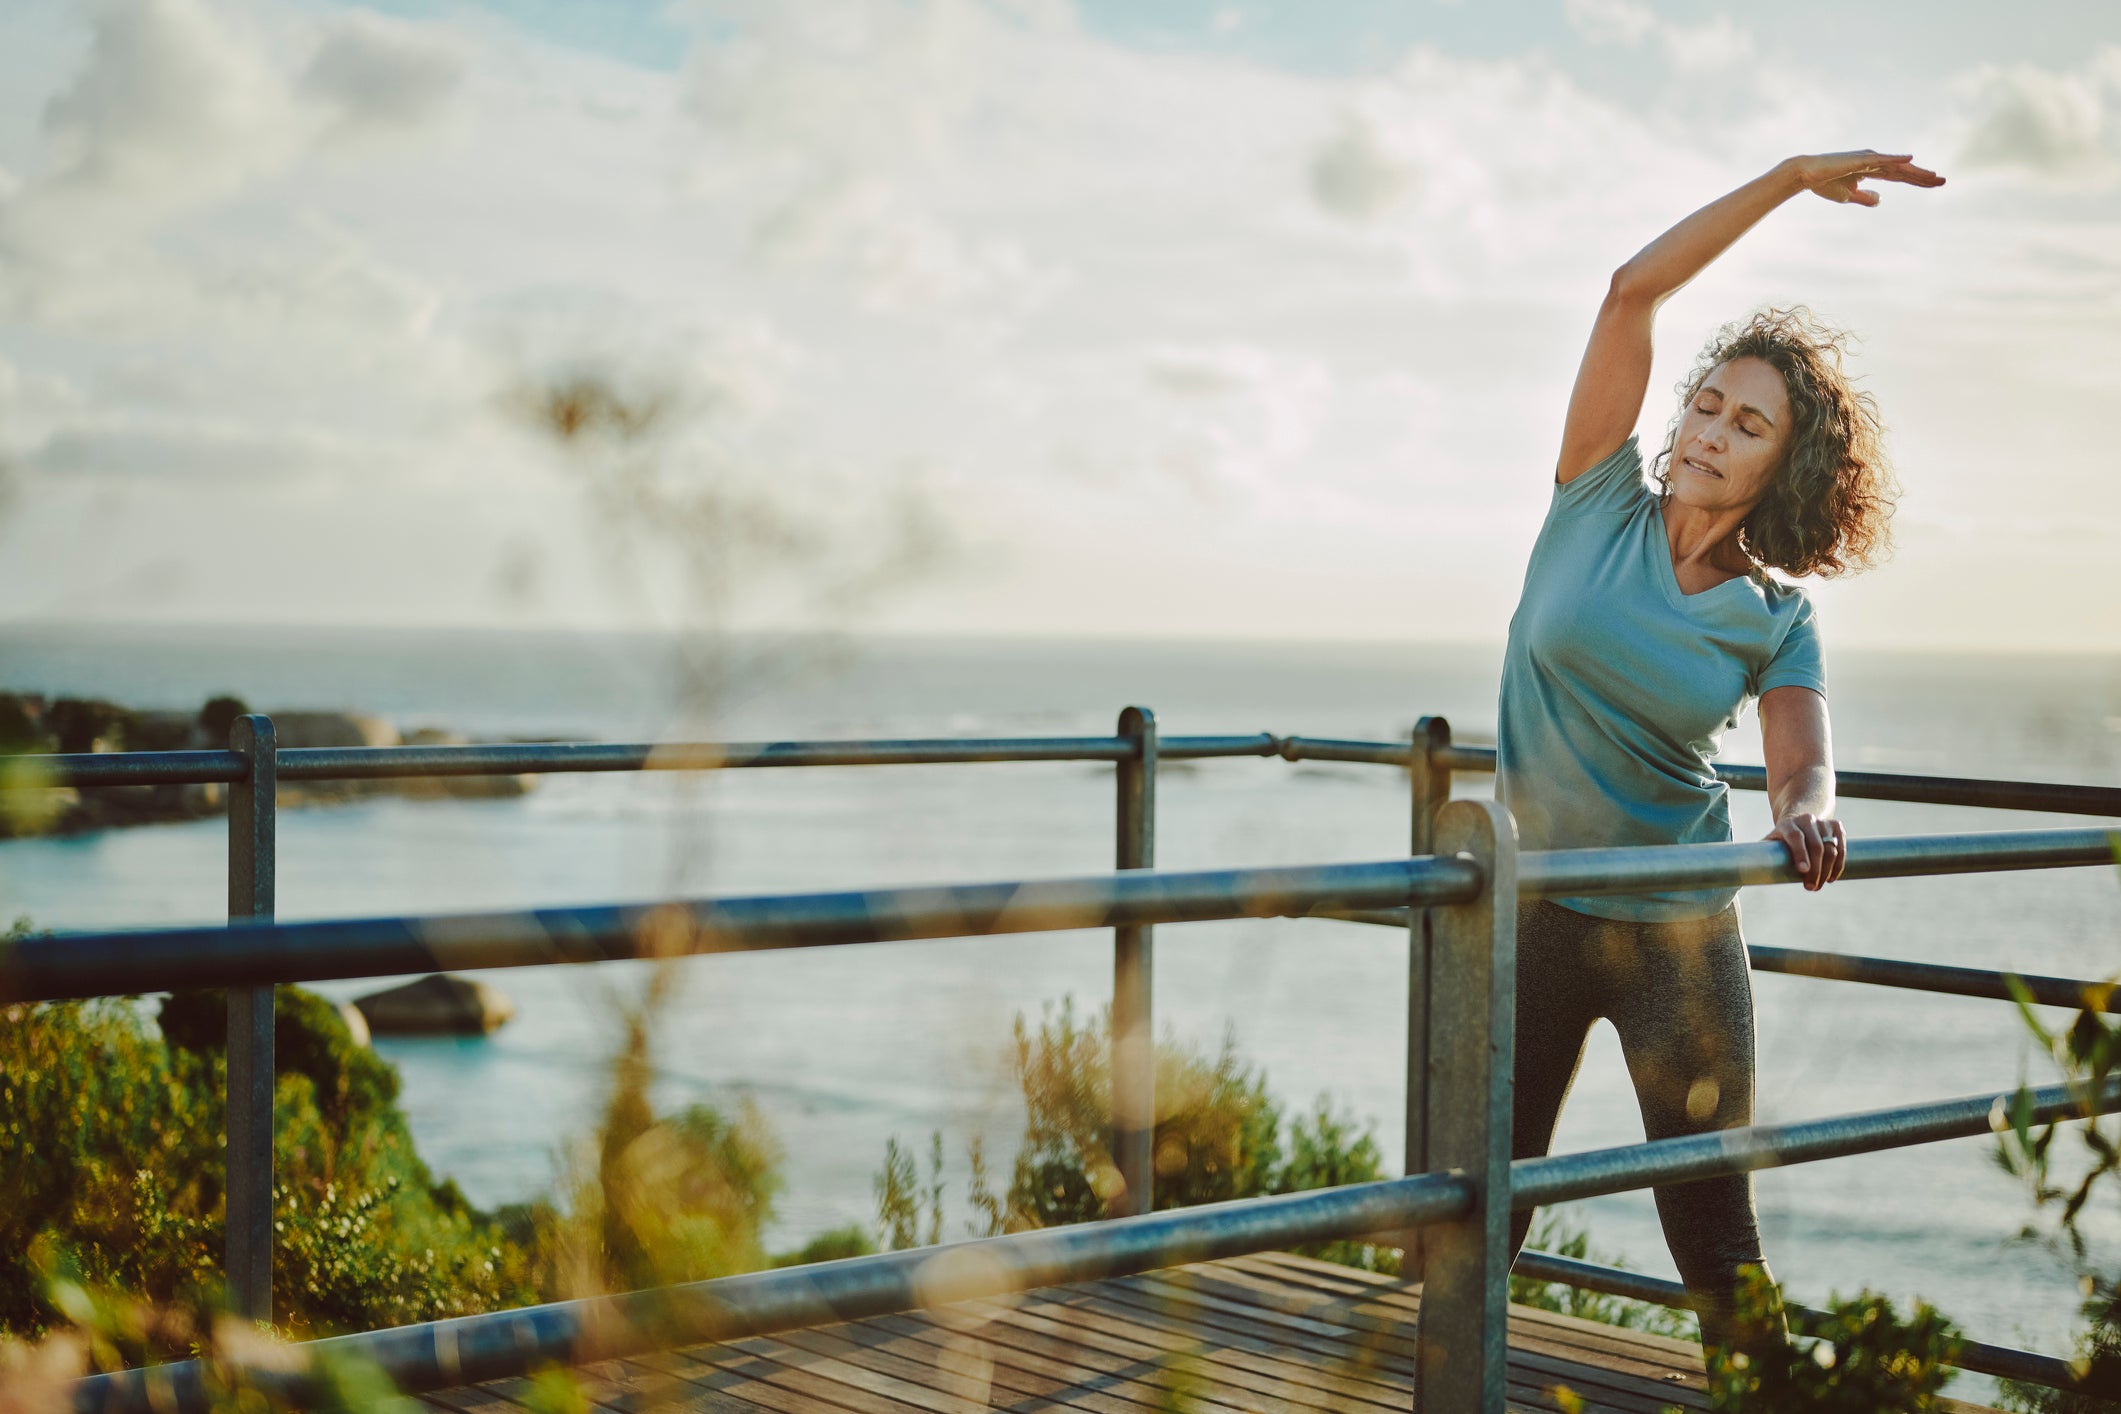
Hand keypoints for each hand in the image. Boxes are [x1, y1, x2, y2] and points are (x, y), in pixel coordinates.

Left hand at [1767, 813, 1846, 890]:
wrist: (1800, 814)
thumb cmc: (1781, 835)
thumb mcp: (1770, 840)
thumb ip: (1760, 854)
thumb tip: (1740, 873)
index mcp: (1787, 823)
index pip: (1795, 837)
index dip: (1800, 854)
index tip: (1802, 871)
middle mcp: (1807, 820)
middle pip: (1816, 846)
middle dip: (1815, 870)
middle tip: (1811, 887)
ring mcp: (1823, 822)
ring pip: (1831, 848)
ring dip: (1828, 870)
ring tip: (1820, 885)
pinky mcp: (1836, 826)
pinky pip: (1842, 846)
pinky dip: (1839, 863)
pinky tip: (1832, 877)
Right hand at [1786, 150, 1944, 206]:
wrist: (1806, 175)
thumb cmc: (1824, 184)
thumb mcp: (1848, 196)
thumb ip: (1865, 197)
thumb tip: (1881, 200)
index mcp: (1871, 169)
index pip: (1899, 176)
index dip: (1917, 180)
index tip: (1934, 184)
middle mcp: (1874, 161)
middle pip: (1903, 171)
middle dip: (1923, 177)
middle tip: (1943, 181)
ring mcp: (1868, 158)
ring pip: (1897, 167)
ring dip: (1916, 172)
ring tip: (1934, 177)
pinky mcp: (1860, 159)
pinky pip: (1882, 160)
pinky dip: (1896, 159)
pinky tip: (1910, 159)